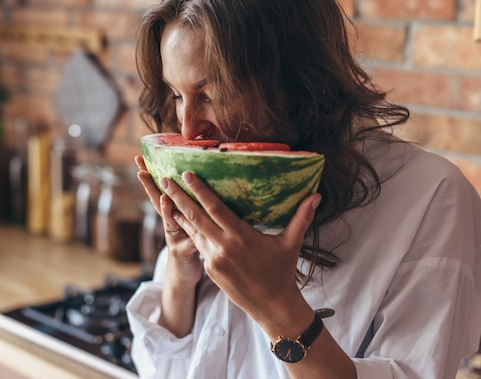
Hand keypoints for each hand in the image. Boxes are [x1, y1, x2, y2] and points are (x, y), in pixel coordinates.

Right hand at [135, 156, 202, 285]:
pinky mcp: (182, 254)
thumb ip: (193, 204)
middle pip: (158, 201)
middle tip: (140, 170)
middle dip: (149, 186)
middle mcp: (170, 224)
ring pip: (169, 221)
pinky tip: (192, 236)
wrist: (184, 275)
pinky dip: (189, 241)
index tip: (142, 158)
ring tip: (164, 197)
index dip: (153, 175)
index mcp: (174, 212)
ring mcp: (174, 238)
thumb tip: (203, 180)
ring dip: (165, 210)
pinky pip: (187, 246)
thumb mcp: (191, 221)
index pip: (162, 189)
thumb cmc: (192, 244)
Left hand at [158, 169, 320, 327]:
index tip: (187, 174)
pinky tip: (180, 219)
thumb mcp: (291, 243)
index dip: (200, 190)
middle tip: (165, 179)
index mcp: (241, 236)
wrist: (272, 306)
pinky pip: (197, 245)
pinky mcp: (210, 269)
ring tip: (165, 196)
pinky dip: (187, 231)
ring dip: (178, 212)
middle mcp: (223, 247)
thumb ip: (301, 217)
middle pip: (195, 216)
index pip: (215, 208)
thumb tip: (316, 195)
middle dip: (178, 196)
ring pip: (192, 231)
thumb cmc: (282, 272)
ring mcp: (214, 259)